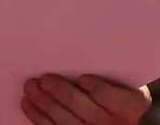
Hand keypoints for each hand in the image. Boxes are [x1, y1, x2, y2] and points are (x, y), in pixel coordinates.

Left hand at [22, 74, 151, 123]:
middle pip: (86, 110)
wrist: (118, 118)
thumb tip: (92, 42)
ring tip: (31, 87)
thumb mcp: (126, 81)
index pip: (118, 101)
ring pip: (66, 122)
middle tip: (45, 79)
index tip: (85, 78)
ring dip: (45, 104)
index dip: (101, 91)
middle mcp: (114, 124)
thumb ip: (114, 71)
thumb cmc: (120, 90)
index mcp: (131, 107)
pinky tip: (28, 103)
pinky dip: (38, 117)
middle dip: (63, 94)